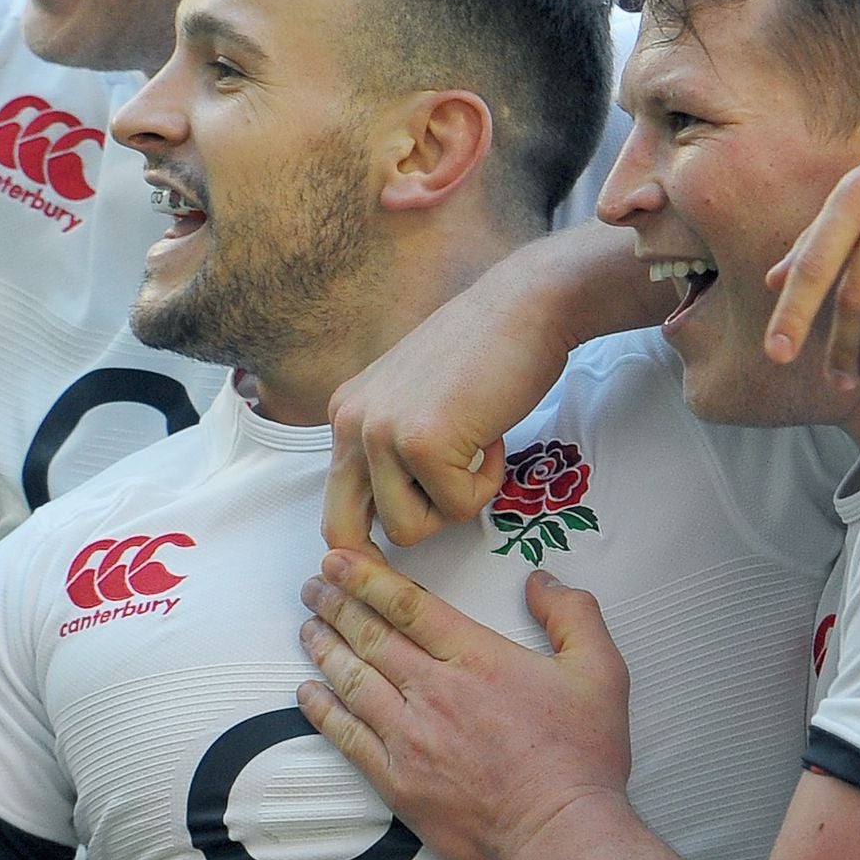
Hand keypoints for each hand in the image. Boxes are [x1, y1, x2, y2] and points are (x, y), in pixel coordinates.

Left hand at [294, 549, 632, 859]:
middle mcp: (434, 693)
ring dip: (324, 649)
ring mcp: (410, 739)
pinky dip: (323, 711)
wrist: (560, 838)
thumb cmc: (582, 759)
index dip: (367, 577)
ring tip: (308, 627)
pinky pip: (347, 738)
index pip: (408, 605)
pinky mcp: (398, 783)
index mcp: (477, 659)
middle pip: (371, 637)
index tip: (338, 559)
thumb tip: (541, 581)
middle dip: (336, 604)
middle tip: (314, 585)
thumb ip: (572, 615)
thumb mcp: (600, 672)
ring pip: (352, 681)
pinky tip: (309, 694)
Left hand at [324, 271, 577, 551]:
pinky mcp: (422, 443)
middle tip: (428, 537)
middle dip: (382, 553)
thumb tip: (394, 511)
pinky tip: (494, 438)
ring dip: (453, 506)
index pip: (333, 505)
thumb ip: (395, 446)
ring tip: (476, 456)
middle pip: (341, 532)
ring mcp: (381, 433)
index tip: (401, 544)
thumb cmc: (487, 351)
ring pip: (406, 529)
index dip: (364, 541)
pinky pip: (457, 507)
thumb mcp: (416, 398)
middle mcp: (349, 423)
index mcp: (345, 414)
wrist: (526, 305)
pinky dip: (487, 485)